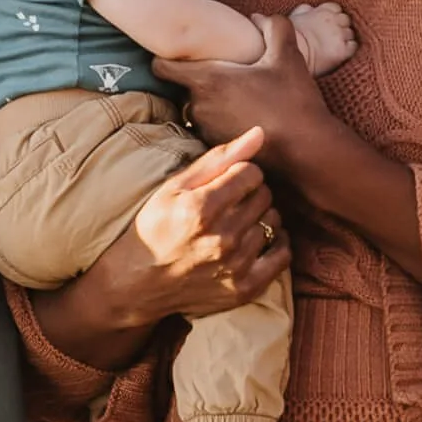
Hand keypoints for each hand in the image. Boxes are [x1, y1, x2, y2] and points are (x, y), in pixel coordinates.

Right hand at [35, 128, 291, 367]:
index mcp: (201, 208)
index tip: (228, 181)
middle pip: (265, 196)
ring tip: (239, 221)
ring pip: (274, 222)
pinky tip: (257, 239)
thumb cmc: (155, 227)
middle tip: (232, 201)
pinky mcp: (245, 289)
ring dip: (261, 217)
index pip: (251, 173)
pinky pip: (283, 256)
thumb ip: (218, 158)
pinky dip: (276, 243)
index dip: (241, 172)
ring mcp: (235, 266)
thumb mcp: (175, 186)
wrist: (138, 283)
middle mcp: (221, 237)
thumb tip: (259, 133)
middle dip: (251, 192)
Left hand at [163, 15, 421, 284]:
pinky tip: (244, 118)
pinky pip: (209, 129)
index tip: (179, 54)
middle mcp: (198, 106)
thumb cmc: (293, 100)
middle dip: (196, 81)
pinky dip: (219, 122)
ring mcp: (205, 130)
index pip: (161, 67)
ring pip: (196, 110)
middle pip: (181, 88)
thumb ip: (273, 28)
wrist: (306, 149)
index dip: (165, 58)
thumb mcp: (288, 56)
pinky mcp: (217, 148)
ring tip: (237, 99)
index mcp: (207, 80)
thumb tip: (259, 17)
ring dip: (209, 103)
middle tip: (221, 75)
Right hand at [288, 3, 356, 74]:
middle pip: (346, 20)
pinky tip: (340, 52)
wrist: (293, 53)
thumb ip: (306, 9)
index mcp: (324, 10)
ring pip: (350, 33)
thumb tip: (310, 8)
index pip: (336, 8)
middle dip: (341, 26)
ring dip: (345, 38)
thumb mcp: (295, 15)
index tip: (328, 22)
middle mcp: (335, 20)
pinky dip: (349, 49)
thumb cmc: (290, 35)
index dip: (333, 15)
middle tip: (332, 35)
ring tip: (335, 45)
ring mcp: (341, 35)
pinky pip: (353, 46)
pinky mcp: (344, 50)